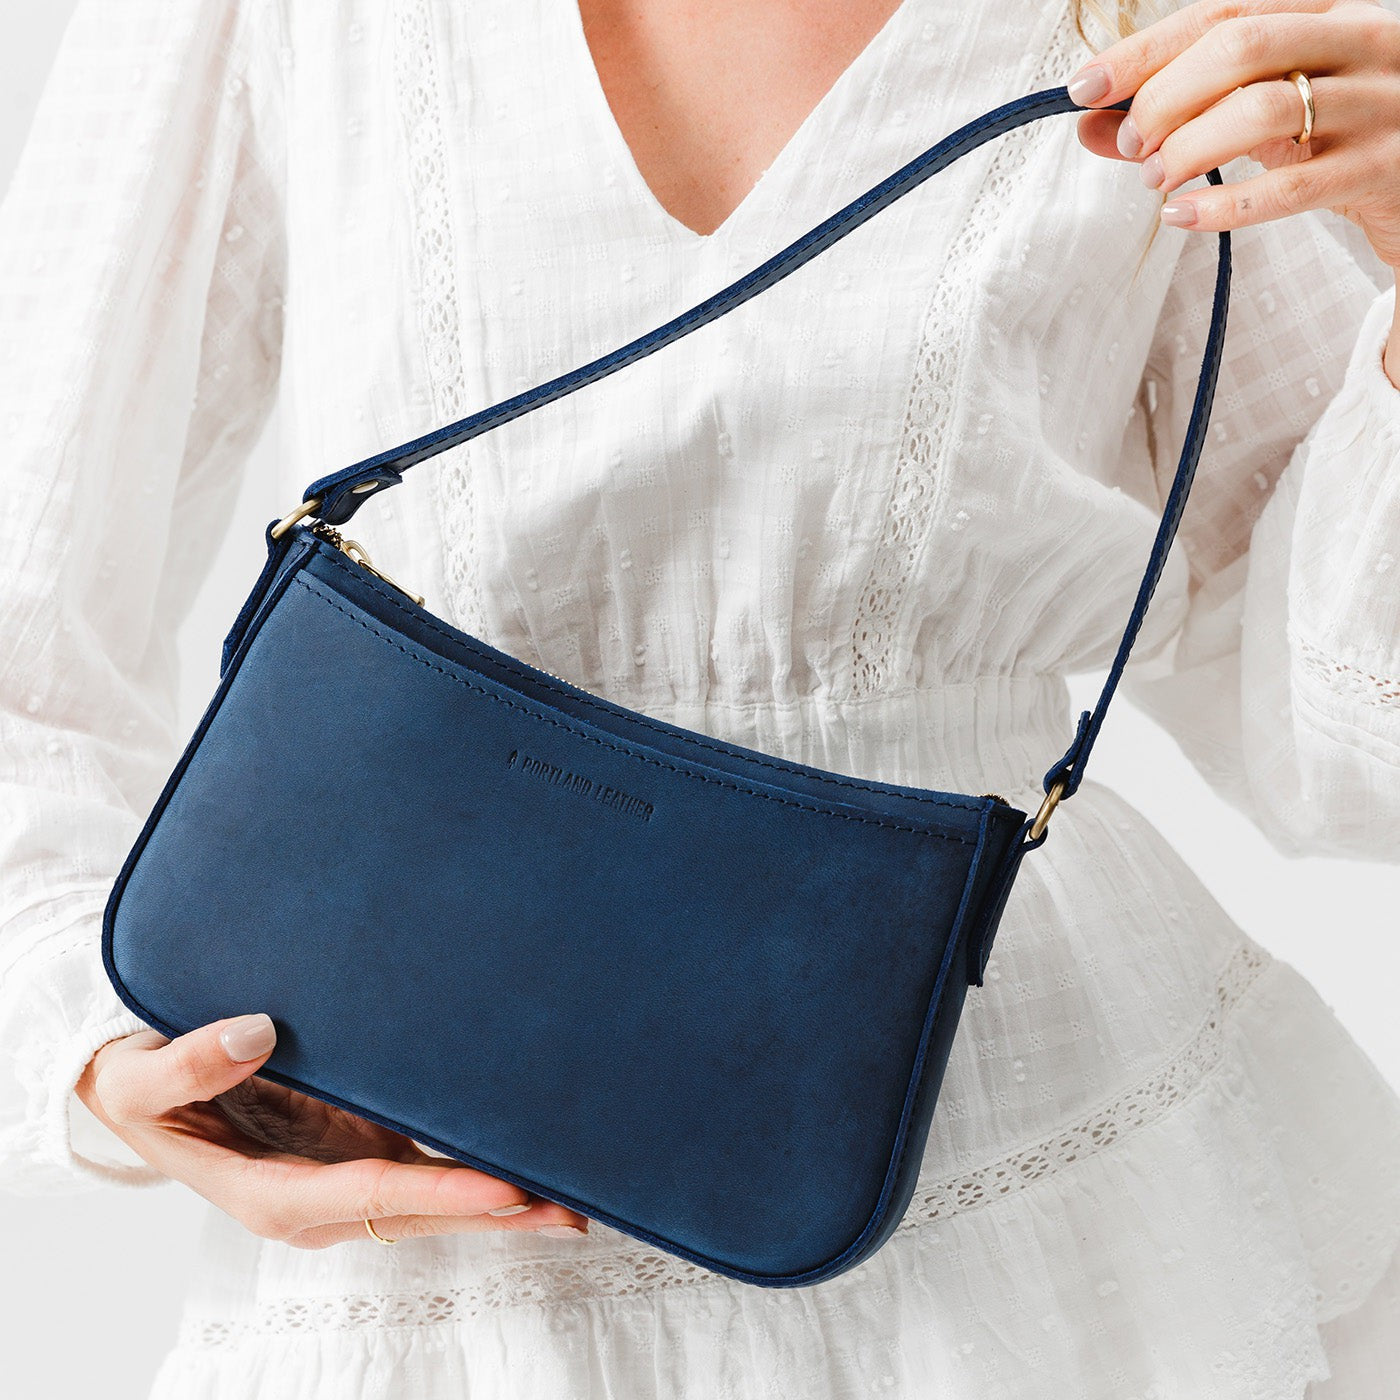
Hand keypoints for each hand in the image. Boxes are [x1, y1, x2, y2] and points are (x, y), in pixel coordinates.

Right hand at [74, 1013, 590, 1247]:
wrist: (143, 1093)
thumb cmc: (141, 1087)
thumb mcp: (141, 1079)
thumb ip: (190, 1062)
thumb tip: (255, 1032)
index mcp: (272, 1193)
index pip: (373, 1194)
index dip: (440, 1190)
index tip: (503, 1185)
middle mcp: (319, 1198)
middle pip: (421, 1212)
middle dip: (495, 1212)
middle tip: (571, 1206)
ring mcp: (342, 1179)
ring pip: (432, 1200)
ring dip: (499, 1200)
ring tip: (573, 1197)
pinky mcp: (356, 1150)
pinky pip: (423, 1170)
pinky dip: (474, 1171)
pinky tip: (524, 1164)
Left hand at [1066, 0, 1399, 385]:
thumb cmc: (1334, 139)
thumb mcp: (1260, 114)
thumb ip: (1179, 115)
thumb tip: (1093, 124)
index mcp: (1328, 12)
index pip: (1223, 12)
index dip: (1145, 51)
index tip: (1085, 87)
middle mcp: (1361, 41)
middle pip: (1242, 45)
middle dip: (1166, 98)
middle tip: (1136, 146)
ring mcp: (1378, 103)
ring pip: (1263, 109)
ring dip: (1188, 149)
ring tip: (1159, 181)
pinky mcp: (1381, 168)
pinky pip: (1290, 188)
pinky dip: (1222, 205)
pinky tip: (1180, 217)